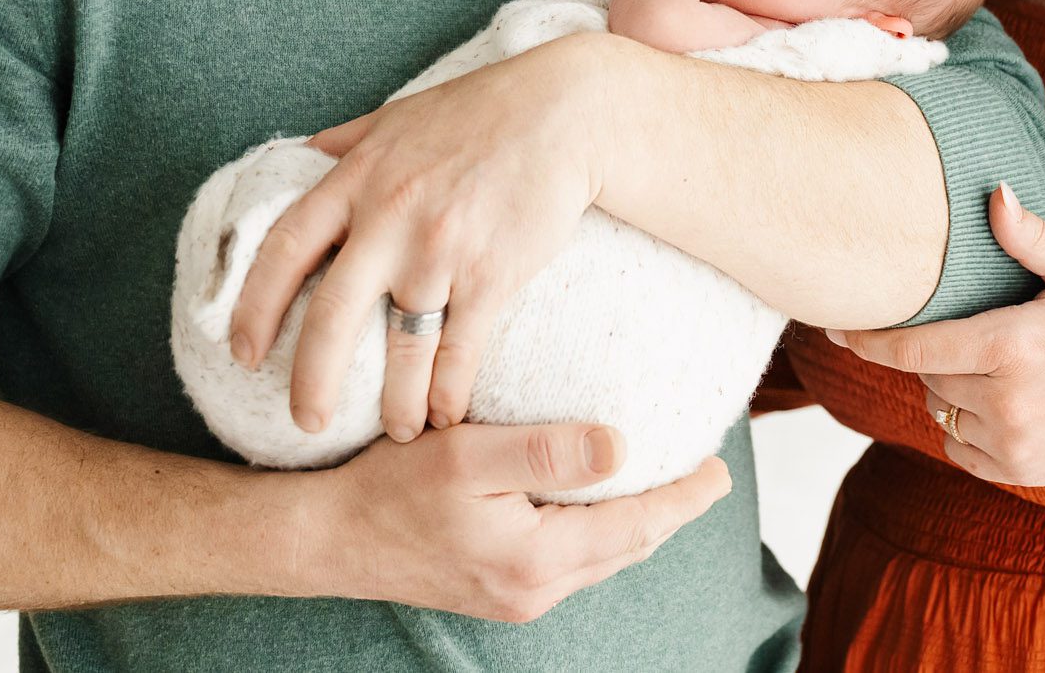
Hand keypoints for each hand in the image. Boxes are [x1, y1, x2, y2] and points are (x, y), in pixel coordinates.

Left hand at [227, 33, 609, 441]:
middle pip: (331, 317)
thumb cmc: (478, 110)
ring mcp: (440, 249)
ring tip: (396, 432)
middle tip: (306, 423)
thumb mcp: (395, 116)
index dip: (255, 307)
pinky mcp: (492, 273)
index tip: (244, 352)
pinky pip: (461, 350)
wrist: (563, 112)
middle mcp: (389, 218)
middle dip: (311, 382)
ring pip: (401, 347)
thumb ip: (345, 143)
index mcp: (356, 179)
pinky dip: (450, 392)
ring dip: (395, 403)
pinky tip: (446, 414)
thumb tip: (301, 154)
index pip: (284, 250)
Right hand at [304, 420, 730, 619]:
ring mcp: (516, 598)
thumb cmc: (389, 489)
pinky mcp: (498, 592)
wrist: (325, 540)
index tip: (719, 469)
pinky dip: (598, 532)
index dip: (684, 497)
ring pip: (601, 557)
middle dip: (669, 510)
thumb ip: (547, 451)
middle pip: (627, 547)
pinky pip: (571, 561)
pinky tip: (597, 501)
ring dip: (635, 522)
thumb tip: (622, 448)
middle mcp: (534, 590)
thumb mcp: (468, 455)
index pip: (637, 526)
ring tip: (662, 481)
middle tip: (704, 471)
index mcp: (537, 559)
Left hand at [826, 184, 1044, 486]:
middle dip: (941, 351)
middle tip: (983, 333)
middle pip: (928, 373)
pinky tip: (1005, 403)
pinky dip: (967, 426)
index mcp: (1015, 345)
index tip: (835, 326)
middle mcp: (1008, 401)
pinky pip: (959, 447)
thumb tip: (992, 193)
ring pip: (941, 409)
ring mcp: (1013, 443)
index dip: (869, 338)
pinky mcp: (1018, 472)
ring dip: (953, 389)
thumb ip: (1032, 237)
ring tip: (1000, 369)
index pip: (917, 346)